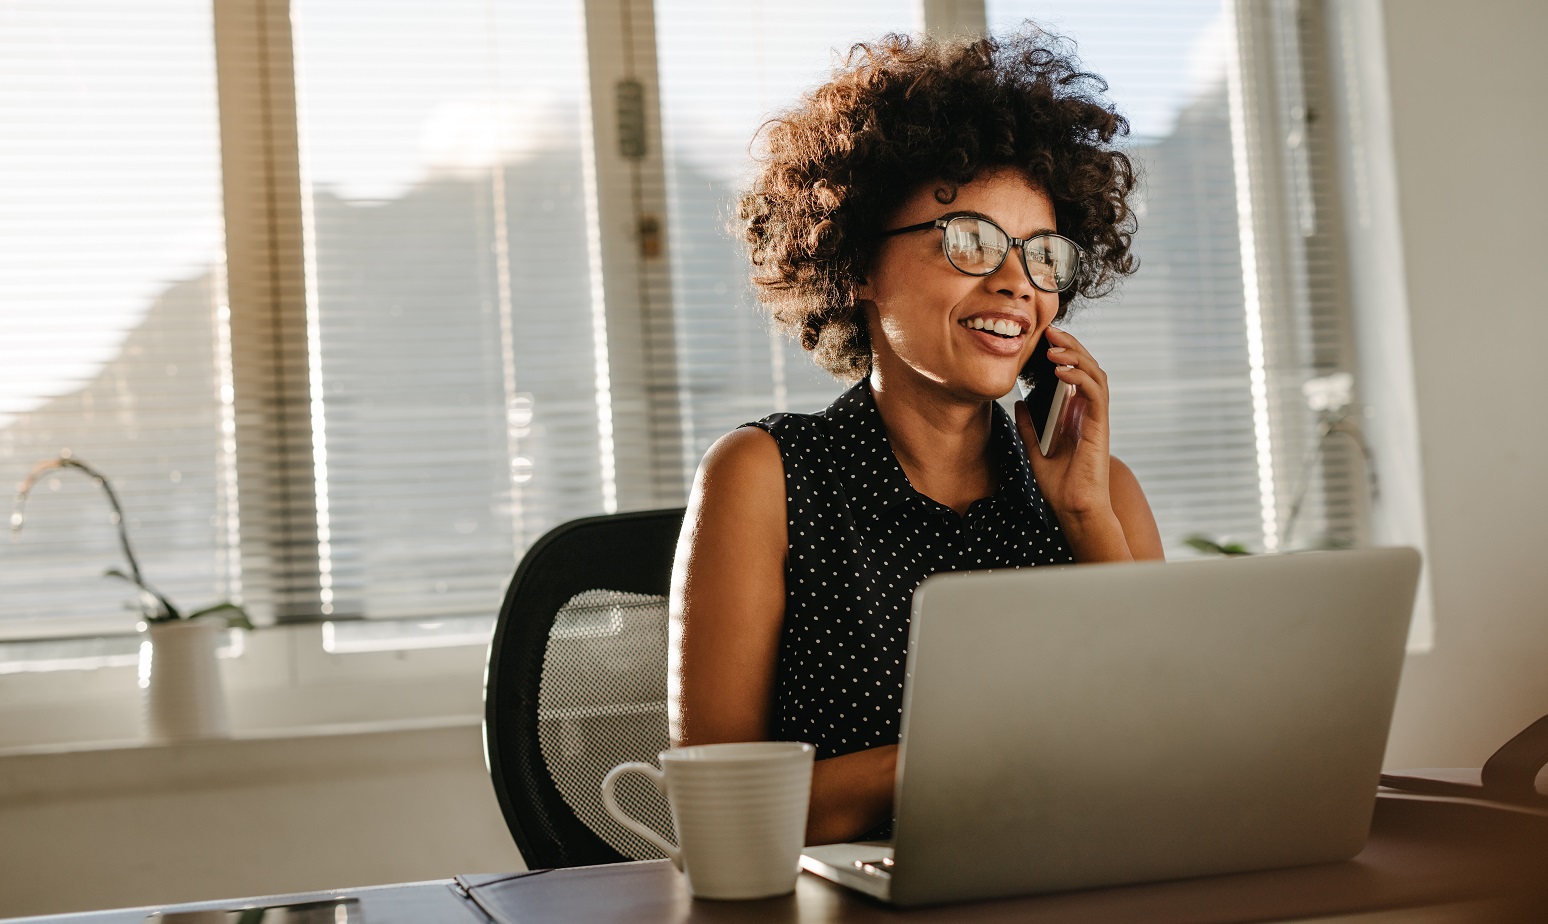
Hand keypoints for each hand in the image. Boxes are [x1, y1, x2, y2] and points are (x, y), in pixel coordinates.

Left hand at [1015, 326, 1126, 558]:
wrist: (1073, 508)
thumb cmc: (1059, 484)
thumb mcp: (1035, 450)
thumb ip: (1029, 426)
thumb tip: (1019, 403)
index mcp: (1075, 414)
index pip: (1073, 373)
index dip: (1062, 353)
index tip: (1043, 339)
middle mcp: (1088, 412)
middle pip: (1086, 367)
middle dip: (1069, 346)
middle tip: (1050, 332)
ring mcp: (1096, 417)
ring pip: (1094, 374)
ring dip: (1075, 356)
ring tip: (1053, 348)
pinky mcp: (1100, 426)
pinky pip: (1094, 393)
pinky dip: (1079, 377)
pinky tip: (1060, 372)